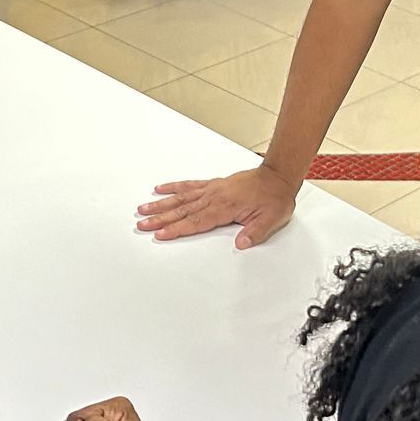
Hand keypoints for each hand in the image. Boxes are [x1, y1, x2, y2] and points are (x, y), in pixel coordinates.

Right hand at [136, 166, 298, 248]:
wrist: (277, 177)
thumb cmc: (274, 198)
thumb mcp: (271, 220)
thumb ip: (255, 232)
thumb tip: (242, 243)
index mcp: (225, 207)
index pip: (196, 221)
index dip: (177, 229)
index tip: (160, 234)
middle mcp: (215, 197)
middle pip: (182, 210)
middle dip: (160, 218)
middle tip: (142, 224)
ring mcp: (212, 189)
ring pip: (181, 198)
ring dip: (161, 204)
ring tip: (143, 208)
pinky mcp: (213, 184)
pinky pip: (190, 185)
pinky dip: (174, 186)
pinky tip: (161, 189)